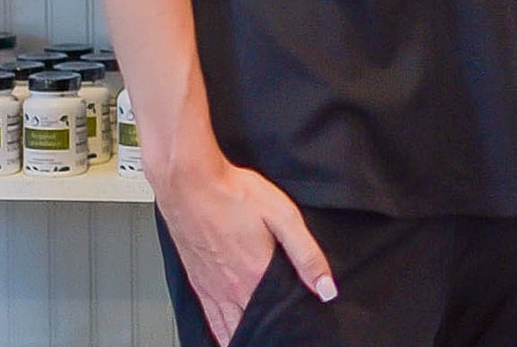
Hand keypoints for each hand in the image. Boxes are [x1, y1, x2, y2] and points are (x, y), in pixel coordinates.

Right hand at [154, 157, 335, 345]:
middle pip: (250, 324)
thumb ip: (307, 255)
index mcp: (254, 274)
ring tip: (256, 339)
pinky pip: (209, 317)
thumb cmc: (233, 194)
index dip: (289, 324)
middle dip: (266, 332)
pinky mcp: (196, 280)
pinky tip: (225, 335)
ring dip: (242, 335)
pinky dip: (219, 330)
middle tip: (280, 335)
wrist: (190, 184)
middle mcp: (230, 287)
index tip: (300, 330)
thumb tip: (327, 287)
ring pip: (227, 326)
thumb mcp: (283, 217)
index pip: (276, 314)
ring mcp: (210, 286)